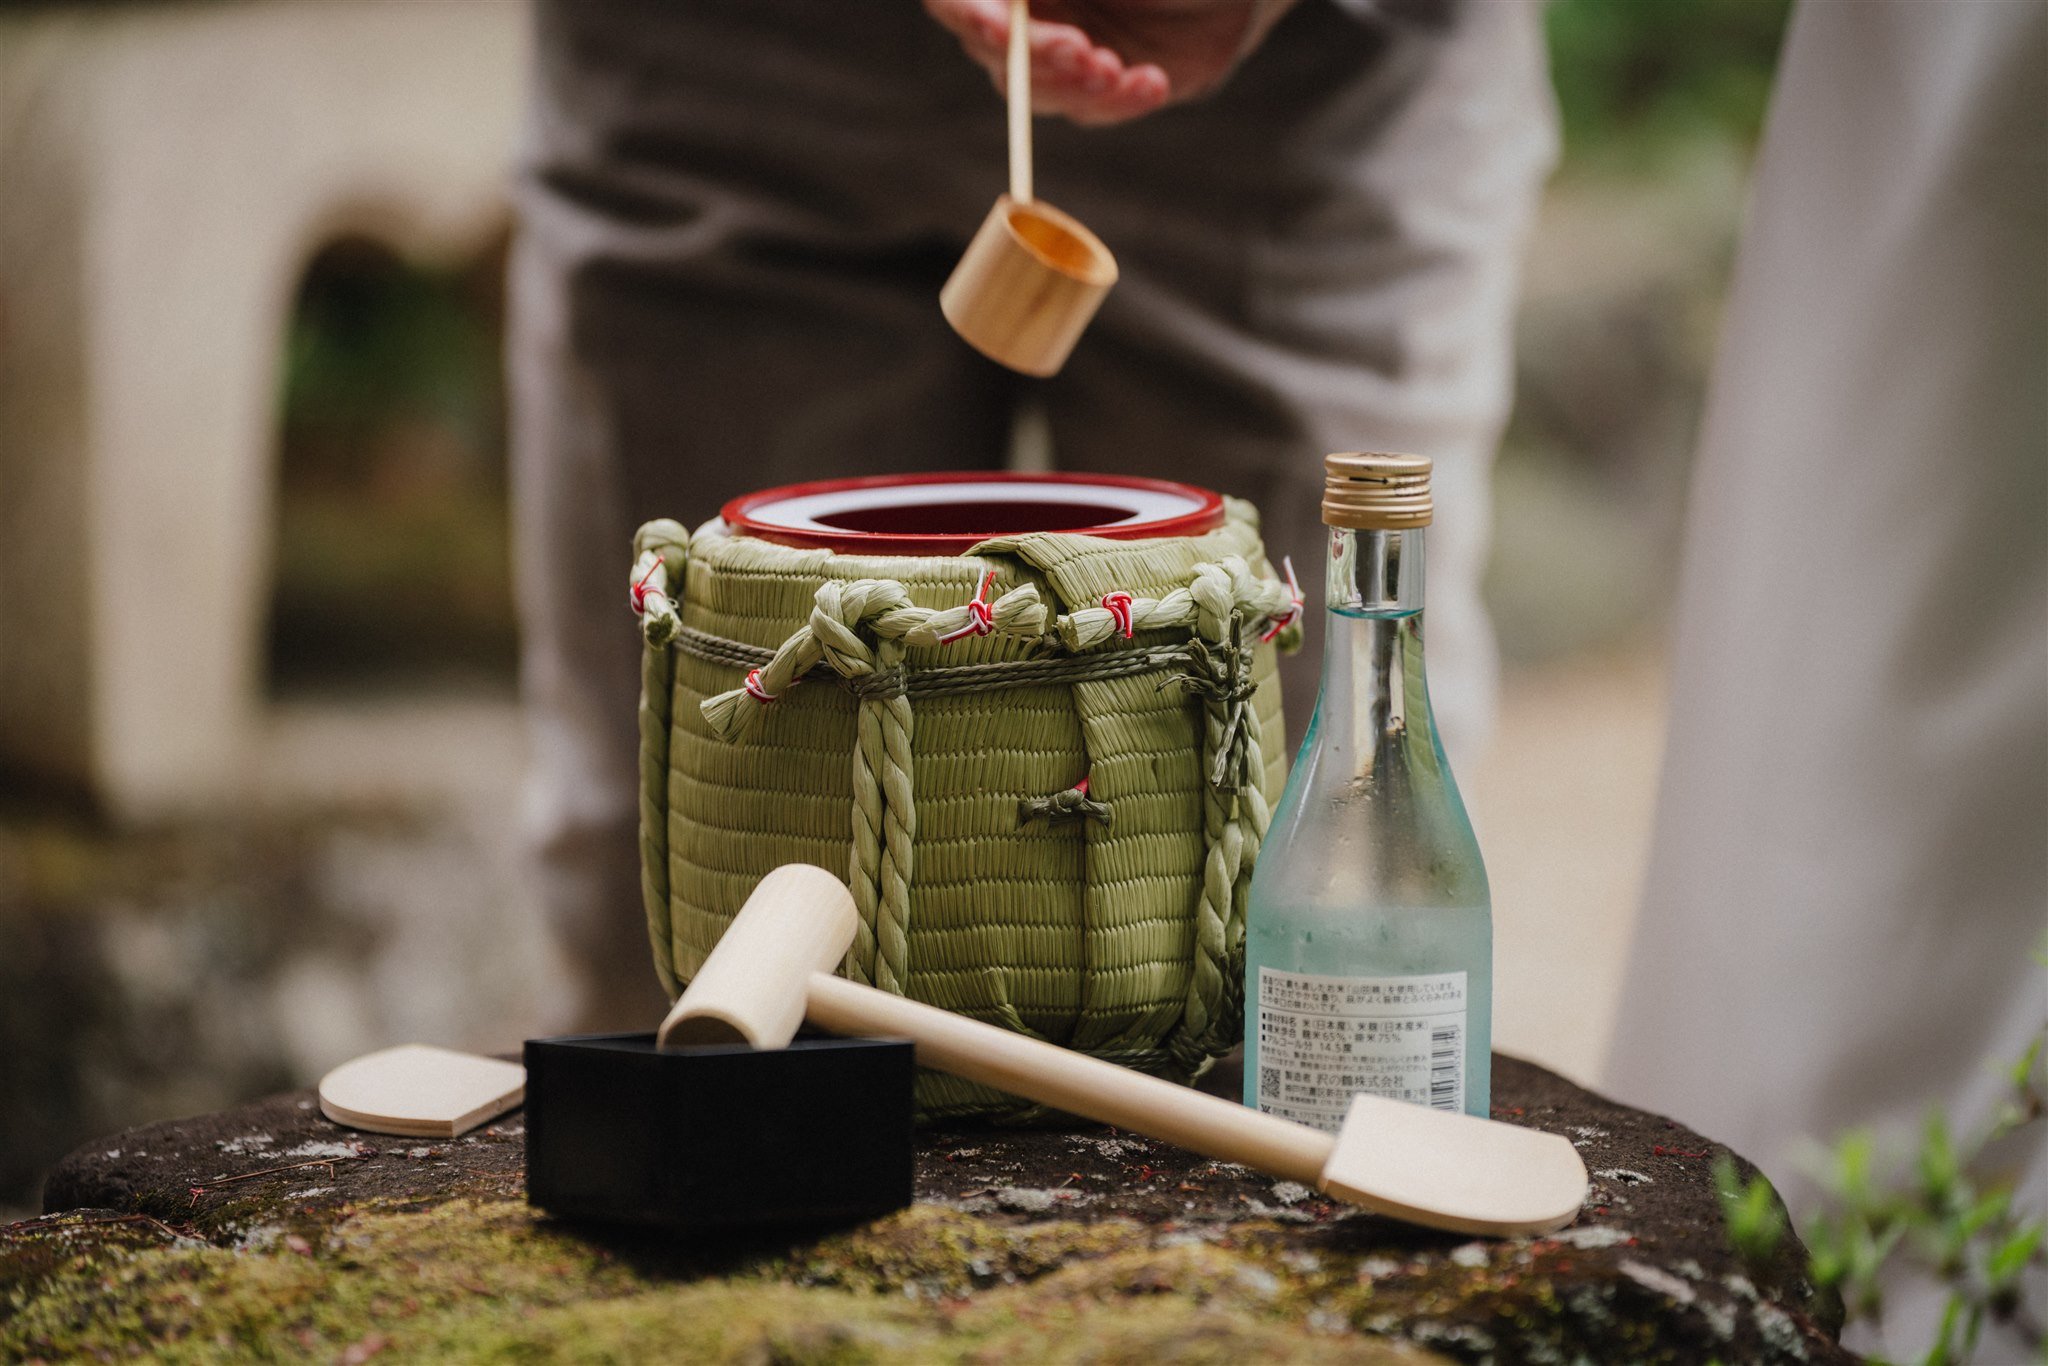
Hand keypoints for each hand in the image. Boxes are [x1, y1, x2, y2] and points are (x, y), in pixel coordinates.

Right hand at [923, 0, 1294, 125]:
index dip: (968, 13)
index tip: (997, 27)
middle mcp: (1029, 10)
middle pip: (994, 46)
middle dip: (1034, 54)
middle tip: (1079, 50)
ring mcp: (1063, 50)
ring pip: (1039, 88)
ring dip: (1075, 84)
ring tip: (1115, 69)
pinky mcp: (1102, 88)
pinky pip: (1094, 110)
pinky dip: (1120, 102)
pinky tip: (1151, 81)